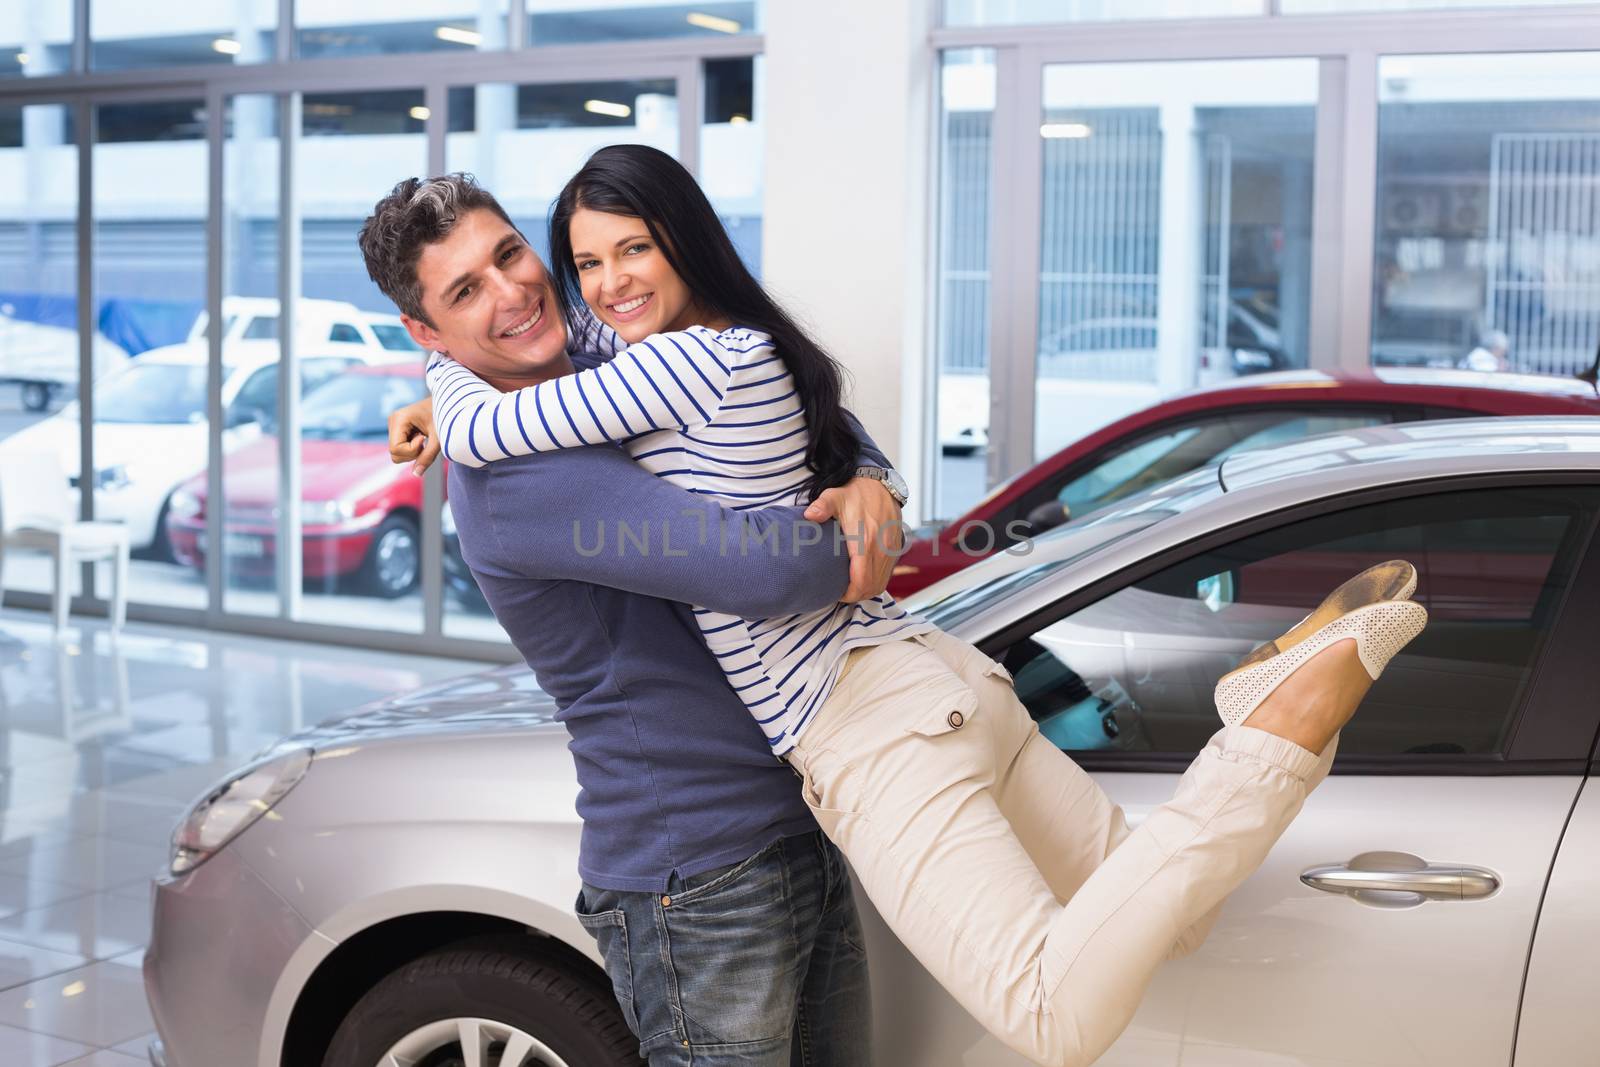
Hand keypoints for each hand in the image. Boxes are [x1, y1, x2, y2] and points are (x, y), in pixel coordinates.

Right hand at [388, 396, 438, 475]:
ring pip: (397, 453)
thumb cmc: (444, 416)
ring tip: (424, 437)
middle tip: (426, 440)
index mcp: (399, 419)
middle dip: (411, 453)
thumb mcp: (438, 438)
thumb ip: (428, 456)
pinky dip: (412, 448)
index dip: (411, 450)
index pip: (395, 448)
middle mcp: (393, 421)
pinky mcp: (398, 429)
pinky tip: (421, 436)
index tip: (424, 439)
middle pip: (394, 453)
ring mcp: (394, 425)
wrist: (447, 402)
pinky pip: (401, 448)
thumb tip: (416, 474)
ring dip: (412, 451)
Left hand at [804, 476, 904, 602]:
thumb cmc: (855, 492)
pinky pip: (888, 573)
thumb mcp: (835, 496)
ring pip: (881, 583)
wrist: (880, 483)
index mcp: (865, 541)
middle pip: (872, 587)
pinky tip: (864, 577)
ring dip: (867, 590)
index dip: (849, 594)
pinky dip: (876, 580)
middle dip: (856, 595)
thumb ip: (822, 507)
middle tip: (841, 593)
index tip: (837, 593)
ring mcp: (890, 549)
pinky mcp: (895, 548)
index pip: (861, 581)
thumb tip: (809, 515)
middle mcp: (881, 549)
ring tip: (851, 588)